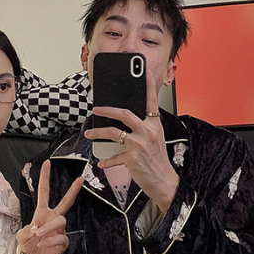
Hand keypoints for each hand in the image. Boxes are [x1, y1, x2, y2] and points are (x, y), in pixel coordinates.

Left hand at [16, 160, 82, 253]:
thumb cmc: (28, 246)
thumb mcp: (21, 237)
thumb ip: (26, 230)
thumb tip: (36, 228)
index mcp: (42, 213)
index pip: (44, 193)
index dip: (45, 178)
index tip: (47, 164)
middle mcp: (53, 219)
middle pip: (66, 202)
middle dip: (73, 190)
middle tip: (80, 179)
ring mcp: (59, 230)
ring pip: (60, 220)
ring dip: (48, 227)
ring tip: (38, 234)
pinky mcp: (63, 241)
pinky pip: (60, 237)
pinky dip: (50, 241)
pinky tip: (42, 244)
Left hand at [84, 71, 178, 212]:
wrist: (163, 181)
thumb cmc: (158, 160)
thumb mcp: (155, 140)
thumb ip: (144, 128)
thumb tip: (125, 121)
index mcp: (155, 124)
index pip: (151, 100)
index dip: (147, 85)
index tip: (143, 71)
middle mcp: (148, 132)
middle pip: (124, 113)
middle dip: (107, 110)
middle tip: (96, 109)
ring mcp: (140, 144)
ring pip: (113, 133)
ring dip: (98, 133)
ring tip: (89, 134)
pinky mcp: (132, 158)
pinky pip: (114, 156)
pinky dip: (106, 160)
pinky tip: (101, 162)